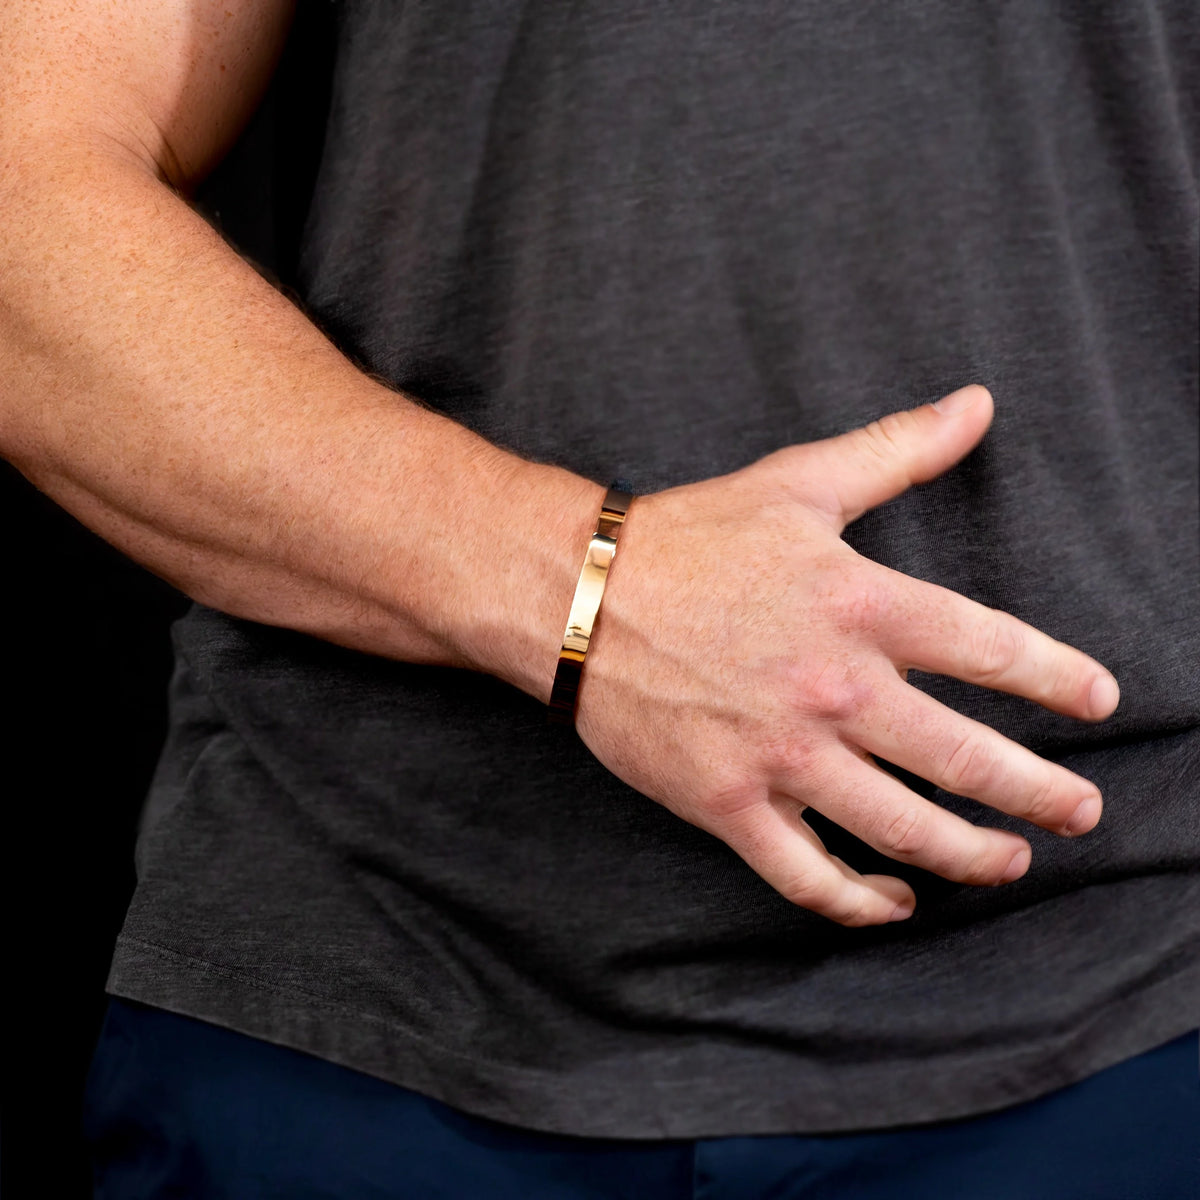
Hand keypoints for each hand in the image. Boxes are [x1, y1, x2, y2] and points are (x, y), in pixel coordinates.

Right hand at [574, 385, 1119, 926]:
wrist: (577, 596)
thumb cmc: (690, 536)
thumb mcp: (799, 480)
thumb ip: (898, 449)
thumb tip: (978, 403)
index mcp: (863, 605)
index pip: (996, 651)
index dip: (1062, 681)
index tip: (1101, 702)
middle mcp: (836, 688)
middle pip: (969, 760)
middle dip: (1043, 794)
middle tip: (1082, 812)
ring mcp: (783, 756)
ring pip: (905, 830)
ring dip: (974, 857)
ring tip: (1010, 863)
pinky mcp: (730, 804)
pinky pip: (809, 877)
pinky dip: (861, 903)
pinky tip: (895, 902)